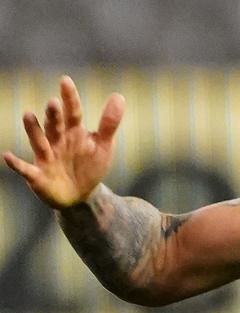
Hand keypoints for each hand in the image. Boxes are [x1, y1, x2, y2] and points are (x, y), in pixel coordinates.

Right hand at [3, 75, 124, 208]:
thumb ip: (109, 123)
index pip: (73, 113)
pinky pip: (26, 169)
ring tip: (28, 115)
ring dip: (33, 130)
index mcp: (73, 132)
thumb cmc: (90, 166)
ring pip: (38, 142)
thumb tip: (119, 96)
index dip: (70, 98)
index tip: (65, 81)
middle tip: (53, 102)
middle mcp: (57, 141)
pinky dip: (17, 164)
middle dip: (53, 115)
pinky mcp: (38, 176)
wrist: (80, 195)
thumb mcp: (103, 146)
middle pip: (55, 125)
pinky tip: (7, 156)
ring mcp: (46, 157)